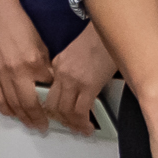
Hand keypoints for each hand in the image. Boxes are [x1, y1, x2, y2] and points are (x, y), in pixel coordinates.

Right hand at [0, 4, 54, 129]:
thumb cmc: (20, 25)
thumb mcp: (41, 46)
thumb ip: (45, 67)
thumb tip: (49, 84)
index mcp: (32, 63)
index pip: (45, 91)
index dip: (51, 105)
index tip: (56, 113)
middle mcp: (15, 71)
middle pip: (27, 104)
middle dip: (36, 118)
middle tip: (42, 126)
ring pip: (11, 105)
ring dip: (21, 117)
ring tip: (28, 123)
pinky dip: (4, 109)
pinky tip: (11, 113)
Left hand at [43, 22, 116, 136]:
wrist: (110, 28)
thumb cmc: (99, 40)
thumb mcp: (76, 55)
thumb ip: (69, 71)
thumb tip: (72, 88)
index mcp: (57, 66)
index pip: (47, 93)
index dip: (50, 108)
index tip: (55, 116)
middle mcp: (61, 73)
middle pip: (52, 104)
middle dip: (59, 120)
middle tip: (67, 127)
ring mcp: (73, 80)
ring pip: (64, 110)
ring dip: (72, 124)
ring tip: (79, 129)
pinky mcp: (89, 85)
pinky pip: (81, 110)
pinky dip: (83, 122)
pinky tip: (88, 127)